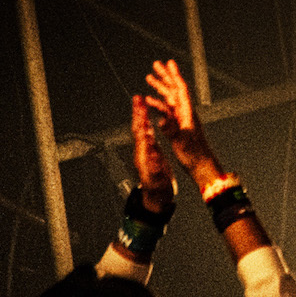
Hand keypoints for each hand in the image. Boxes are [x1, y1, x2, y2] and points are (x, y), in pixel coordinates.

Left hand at [131, 94, 174, 213]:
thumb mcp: (158, 180)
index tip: (141, 109)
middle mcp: (142, 151)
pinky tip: (147, 117)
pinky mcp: (149, 152)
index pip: (141, 135)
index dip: (141, 121)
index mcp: (143, 156)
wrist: (156, 199)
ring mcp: (144, 151)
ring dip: (141, 115)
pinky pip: (146, 134)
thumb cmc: (158, 191)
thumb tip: (154, 156)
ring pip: (141, 129)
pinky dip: (146, 123)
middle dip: (137, 113)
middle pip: (138, 129)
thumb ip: (155, 168)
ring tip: (140, 101)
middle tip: (137, 98)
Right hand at [143, 59, 220, 186]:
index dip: (174, 75)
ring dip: (160, 88)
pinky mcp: (178, 126)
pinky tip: (151, 102)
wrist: (201, 166)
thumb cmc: (194, 155)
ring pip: (170, 98)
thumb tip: (162, 118)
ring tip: (150, 78)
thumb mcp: (181, 141)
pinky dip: (158, 104)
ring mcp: (182, 119)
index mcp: (188, 113)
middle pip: (174, 89)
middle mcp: (185, 113)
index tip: (169, 63)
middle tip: (156, 64)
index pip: (181, 89)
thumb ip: (171, 129)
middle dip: (165, 76)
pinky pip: (167, 111)